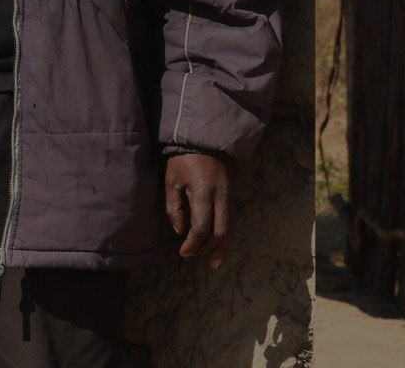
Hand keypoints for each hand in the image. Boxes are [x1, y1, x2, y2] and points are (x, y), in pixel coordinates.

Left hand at [164, 152, 233, 267]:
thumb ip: (173, 208)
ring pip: (231, 226)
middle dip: (207, 247)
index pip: (201, 226)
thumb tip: (180, 231)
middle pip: (220, 230)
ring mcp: (228, 194)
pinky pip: (233, 219)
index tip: (182, 251)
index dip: (192, 243)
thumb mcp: (171, 182)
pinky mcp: (230, 194)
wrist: (200, 141)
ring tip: (213, 262)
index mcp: (203, 191)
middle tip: (193, 255)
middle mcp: (220, 194)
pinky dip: (229, 235)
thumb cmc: (181, 161)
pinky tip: (222, 246)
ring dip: (223, 246)